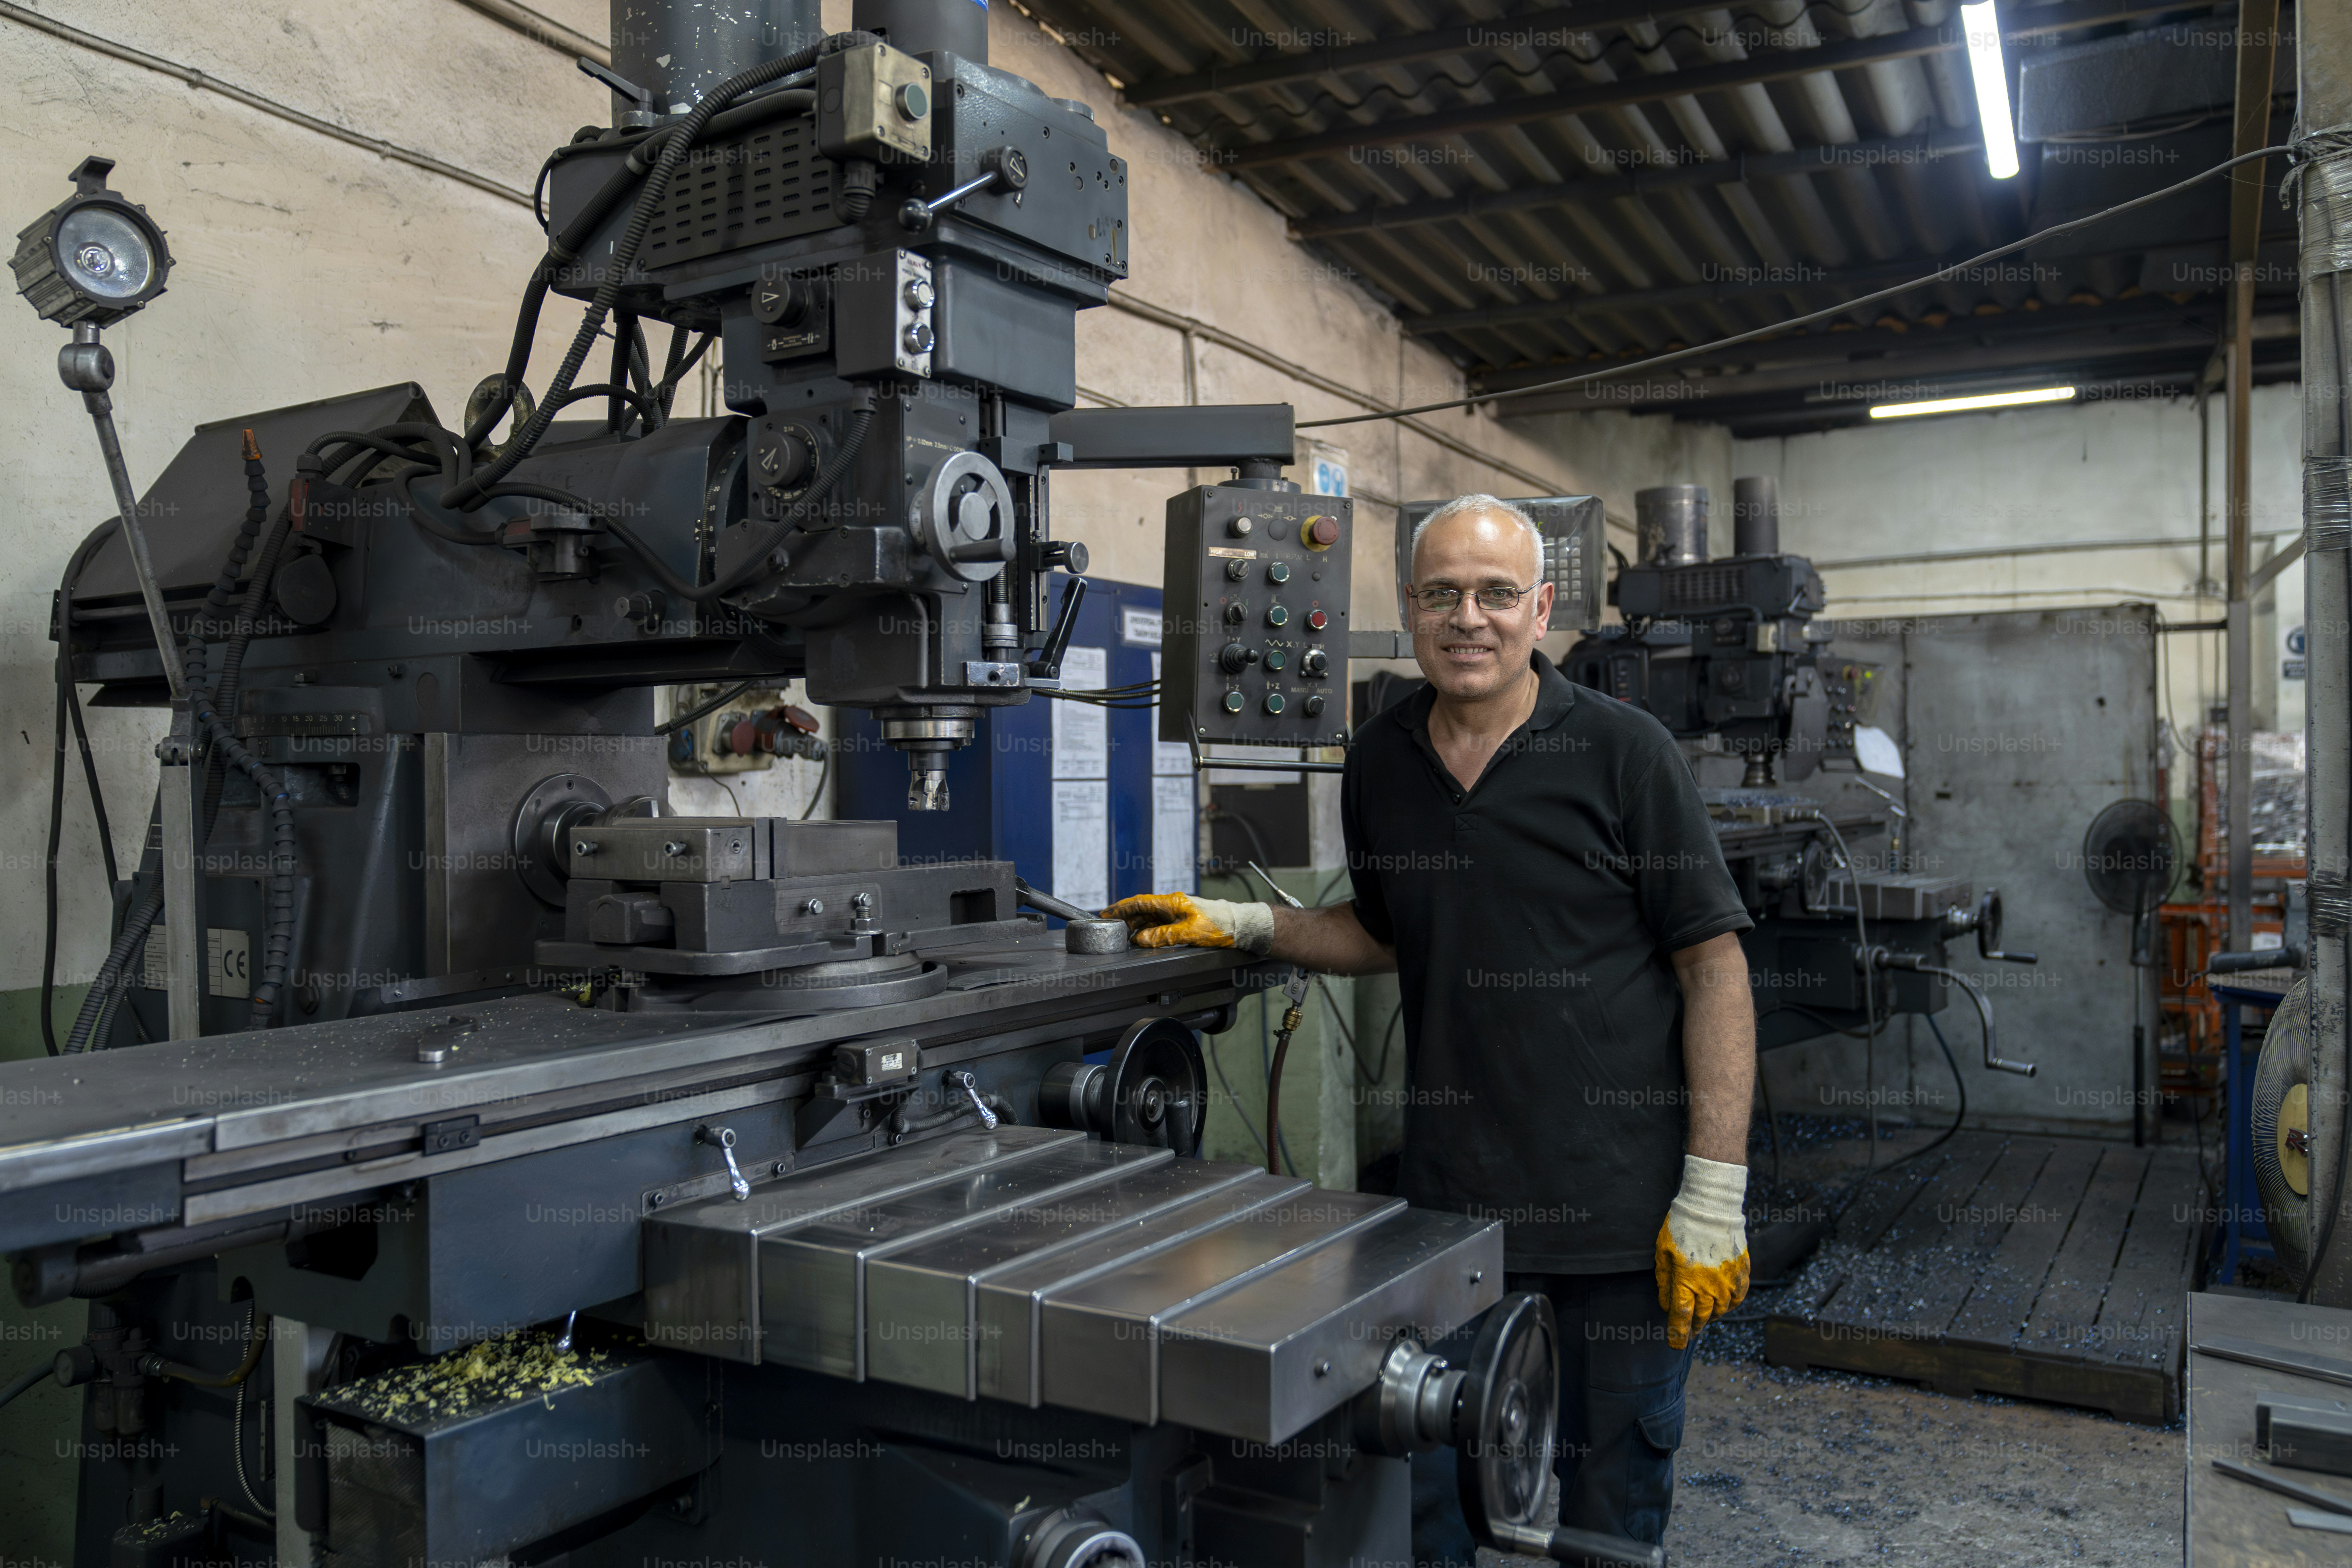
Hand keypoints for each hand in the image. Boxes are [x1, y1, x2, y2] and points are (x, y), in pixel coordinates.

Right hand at [1101, 892, 1273, 953]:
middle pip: (1142, 910)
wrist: (1241, 925)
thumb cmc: (1220, 925)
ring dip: (1136, 926)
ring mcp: (1178, 912)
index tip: (1106, 913)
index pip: (1140, 902)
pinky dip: (1148, 930)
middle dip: (1124, 918)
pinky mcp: (1184, 921)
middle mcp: (1173, 905)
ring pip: (1150, 917)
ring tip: (1122, 935)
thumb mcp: (1189, 932)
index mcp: (1172, 902)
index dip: (1121, 908)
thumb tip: (1141, 939)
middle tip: (1109, 927)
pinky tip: (1143, 938)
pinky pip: (1160, 924)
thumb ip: (1163, 936)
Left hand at [1653, 1154, 1749, 1348]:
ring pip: (1721, 1311)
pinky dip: (1730, 1305)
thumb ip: (1665, 1282)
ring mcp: (1728, 1282)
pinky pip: (1738, 1298)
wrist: (1711, 1207)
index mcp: (1686, 1282)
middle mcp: (1709, 1287)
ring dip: (1711, 1317)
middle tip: (1688, 1333)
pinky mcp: (1742, 1273)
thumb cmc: (1681, 1228)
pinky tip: (1723, 1306)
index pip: (1681, 1317)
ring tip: (1704, 1319)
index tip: (1675, 1345)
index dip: (1677, 1334)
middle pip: (1701, 1317)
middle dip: (1693, 1328)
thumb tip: (1667, 1305)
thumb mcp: (1662, 1253)